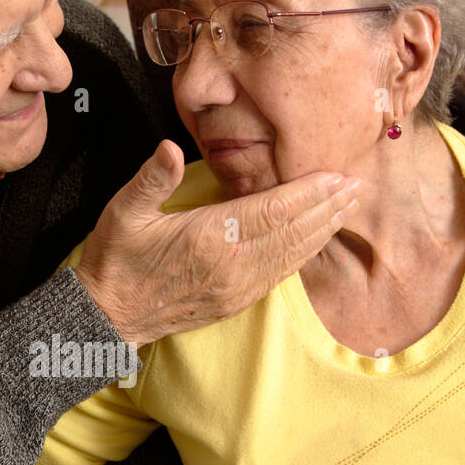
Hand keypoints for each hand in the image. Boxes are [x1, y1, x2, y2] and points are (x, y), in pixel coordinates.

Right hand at [74, 139, 359, 345]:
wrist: (107, 317)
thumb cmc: (115, 261)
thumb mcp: (123, 213)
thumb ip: (151, 179)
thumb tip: (169, 147)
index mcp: (210, 237)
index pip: (273, 209)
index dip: (308, 192)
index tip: (336, 175)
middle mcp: (232, 265)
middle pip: (293, 231)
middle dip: (327, 207)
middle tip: (357, 185)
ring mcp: (236, 288)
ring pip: (292, 255)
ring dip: (322, 231)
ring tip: (347, 208)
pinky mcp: (234, 302)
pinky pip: (279, 276)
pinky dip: (303, 256)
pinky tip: (316, 242)